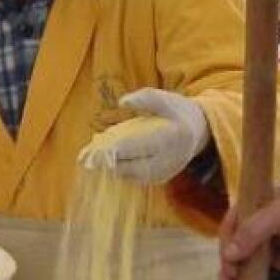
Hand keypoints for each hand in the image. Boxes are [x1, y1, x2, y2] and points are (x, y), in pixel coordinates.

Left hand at [77, 88, 210, 183]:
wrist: (197, 133)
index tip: (87, 154)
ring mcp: (160, 174)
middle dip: (102, 162)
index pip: (130, 148)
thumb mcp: (166, 98)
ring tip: (89, 158)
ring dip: (107, 167)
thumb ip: (145, 98)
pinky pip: (131, 177)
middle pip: (125, 166)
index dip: (107, 152)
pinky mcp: (156, 181)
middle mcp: (164, 162)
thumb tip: (122, 101)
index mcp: (167, 139)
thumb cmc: (178, 112)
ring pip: (126, 174)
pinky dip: (116, 169)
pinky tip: (105, 159)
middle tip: (82, 158)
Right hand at [217, 181, 279, 279]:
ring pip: (255, 260)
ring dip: (261, 273)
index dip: (226, 252)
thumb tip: (228, 256)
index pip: (229, 231)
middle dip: (236, 271)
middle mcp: (257, 220)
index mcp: (251, 206)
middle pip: (238, 249)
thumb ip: (252, 234)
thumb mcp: (278, 217)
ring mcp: (271, 235)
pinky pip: (276, 263)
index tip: (230, 271)